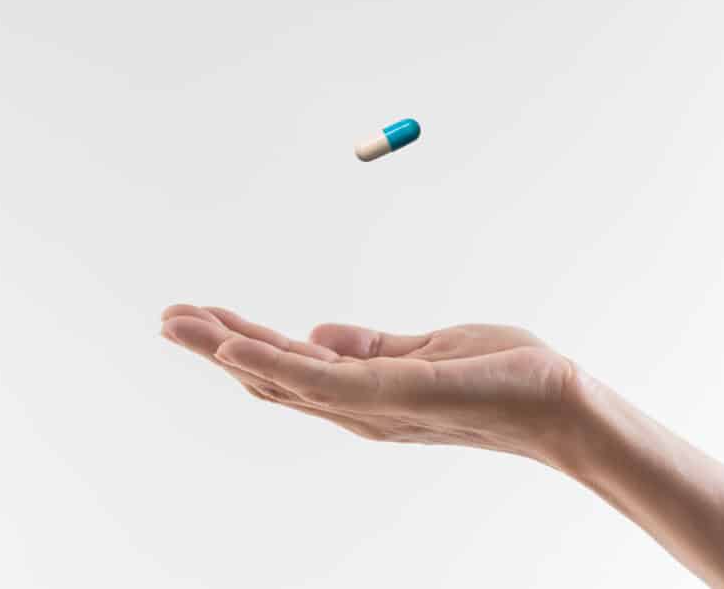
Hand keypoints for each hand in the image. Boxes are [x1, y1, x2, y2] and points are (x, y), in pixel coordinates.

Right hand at [161, 304, 577, 461]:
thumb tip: (318, 333)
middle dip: (214, 346)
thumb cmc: (498, 378)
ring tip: (178, 323)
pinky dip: (270, 363)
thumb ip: (368, 347)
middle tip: (167, 319)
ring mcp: (367, 405)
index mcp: (359, 391)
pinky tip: (232, 345)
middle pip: (268, 375)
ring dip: (224, 349)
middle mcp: (353, 406)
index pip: (285, 365)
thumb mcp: (421, 352)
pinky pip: (318, 380)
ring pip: (279, 377)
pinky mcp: (389, 395)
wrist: (557, 403)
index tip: (201, 316)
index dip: (239, 341)